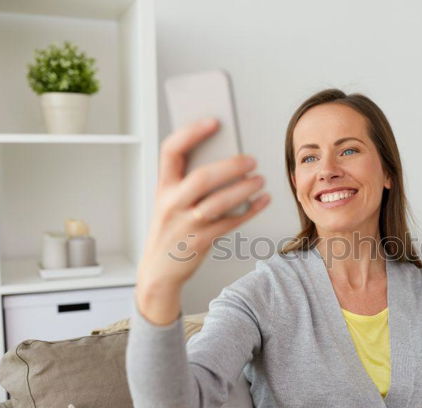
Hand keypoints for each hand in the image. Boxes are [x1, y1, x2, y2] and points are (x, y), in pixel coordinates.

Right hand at [136, 118, 270, 323]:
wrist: (158, 272)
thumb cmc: (171, 230)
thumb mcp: (172, 202)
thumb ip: (191, 182)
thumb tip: (229, 161)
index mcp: (163, 186)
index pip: (171, 151)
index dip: (192, 133)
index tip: (214, 122)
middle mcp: (171, 203)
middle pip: (201, 178)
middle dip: (229, 166)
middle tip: (251, 159)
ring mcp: (184, 224)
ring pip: (218, 203)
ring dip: (243, 189)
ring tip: (260, 179)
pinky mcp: (199, 242)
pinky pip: (229, 223)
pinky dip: (249, 211)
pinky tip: (262, 201)